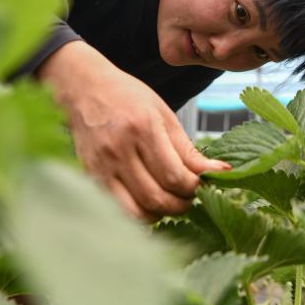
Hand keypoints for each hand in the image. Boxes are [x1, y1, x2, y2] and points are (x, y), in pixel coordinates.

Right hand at [37, 41, 230, 221]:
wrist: (84, 89)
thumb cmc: (127, 98)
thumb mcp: (164, 115)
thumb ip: (189, 149)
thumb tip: (221, 173)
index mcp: (142, 128)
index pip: (174, 176)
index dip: (194, 188)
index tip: (202, 186)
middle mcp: (119, 149)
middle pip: (157, 198)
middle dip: (181, 205)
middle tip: (189, 199)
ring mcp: (100, 166)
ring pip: (136, 212)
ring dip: (159, 214)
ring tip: (169, 201)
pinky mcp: (90, 177)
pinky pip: (118, 210)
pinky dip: (137, 213)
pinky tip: (147, 202)